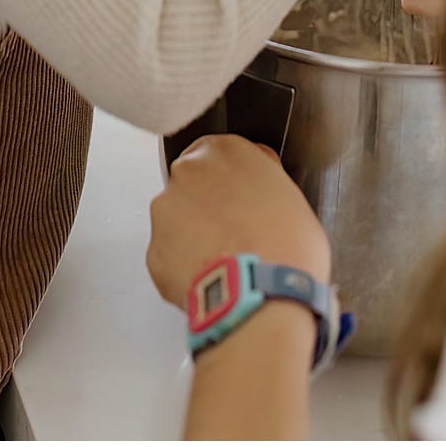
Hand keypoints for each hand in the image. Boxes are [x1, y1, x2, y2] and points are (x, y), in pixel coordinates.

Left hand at [147, 135, 329, 308]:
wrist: (262, 295)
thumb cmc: (285, 247)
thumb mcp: (291, 196)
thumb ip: (263, 179)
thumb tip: (259, 188)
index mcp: (222, 151)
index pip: (220, 156)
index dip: (231, 183)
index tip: (239, 200)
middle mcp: (187, 173)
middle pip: (194, 186)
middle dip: (208, 208)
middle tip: (233, 234)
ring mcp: (165, 211)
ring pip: (177, 221)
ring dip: (194, 237)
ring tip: (225, 262)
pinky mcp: (154, 251)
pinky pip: (169, 258)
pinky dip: (184, 268)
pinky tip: (212, 279)